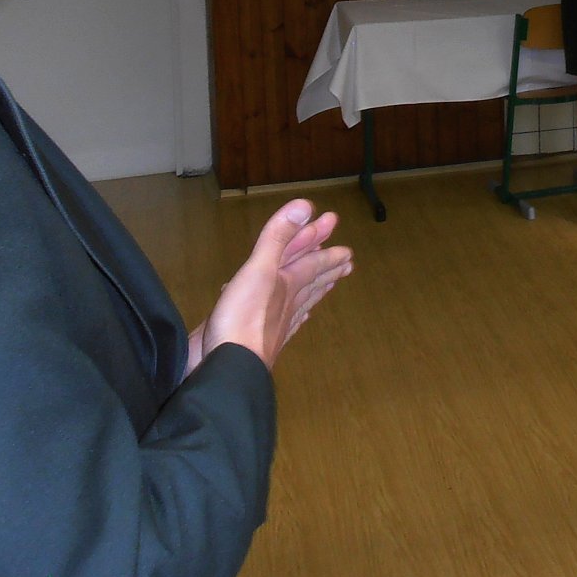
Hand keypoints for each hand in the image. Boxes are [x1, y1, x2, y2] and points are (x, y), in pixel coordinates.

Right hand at [187, 199, 353, 374]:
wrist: (228, 370)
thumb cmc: (243, 317)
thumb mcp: (259, 271)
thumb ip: (279, 238)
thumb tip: (305, 206)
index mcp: (288, 286)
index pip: (313, 265)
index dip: (327, 252)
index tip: (347, 251)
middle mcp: (286, 305)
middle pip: (311, 284)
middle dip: (327, 269)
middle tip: (347, 263)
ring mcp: (274, 327)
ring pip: (299, 304)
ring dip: (312, 291)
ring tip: (325, 287)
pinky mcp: (257, 343)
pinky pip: (281, 326)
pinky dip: (289, 318)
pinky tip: (290, 322)